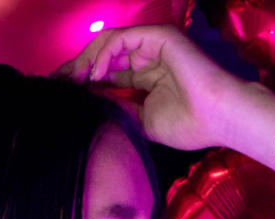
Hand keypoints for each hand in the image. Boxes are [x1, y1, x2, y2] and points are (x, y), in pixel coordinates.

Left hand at [51, 25, 238, 152]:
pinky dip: (103, 54)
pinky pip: (121, 39)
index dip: (82, 83)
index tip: (60, 96)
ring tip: (72, 81)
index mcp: (144, 78)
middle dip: (77, 69)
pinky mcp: (158, 37)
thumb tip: (89, 107)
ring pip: (108, 43)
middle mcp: (146, 58)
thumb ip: (118, 110)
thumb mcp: (142, 122)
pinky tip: (94, 74)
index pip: (106, 74)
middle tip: (56, 85)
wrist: (219, 118)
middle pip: (102, 56)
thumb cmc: (189, 124)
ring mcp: (152, 45)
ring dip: (86, 60)